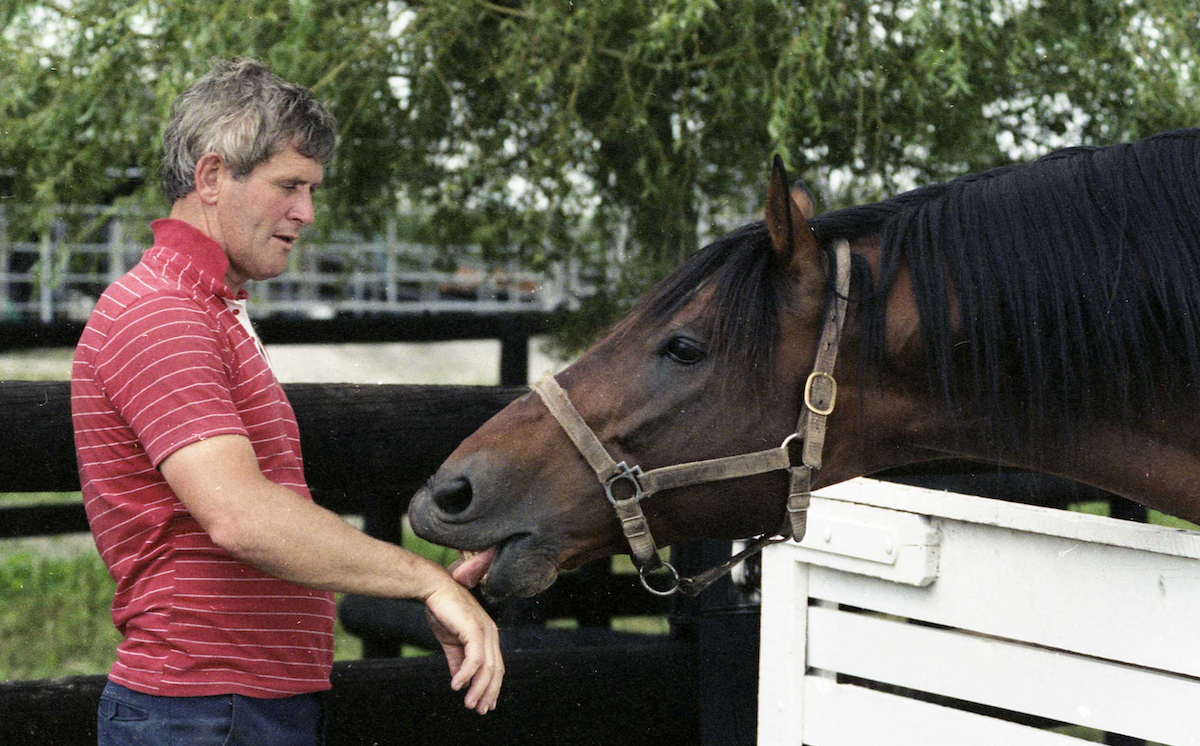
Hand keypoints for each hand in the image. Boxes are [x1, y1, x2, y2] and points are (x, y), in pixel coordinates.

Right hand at [424, 579, 503, 714]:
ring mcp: (485, 630)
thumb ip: (457, 660)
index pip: (496, 666)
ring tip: (469, 703)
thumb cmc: (442, 610)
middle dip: (489, 692)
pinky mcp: (474, 628)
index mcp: (488, 635)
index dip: (493, 687)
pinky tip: (457, 685)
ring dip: (478, 688)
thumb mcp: (451, 641)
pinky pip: (475, 658)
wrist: (432, 588)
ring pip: (488, 667)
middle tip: (480, 710)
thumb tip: (459, 681)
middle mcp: (491, 633)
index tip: (487, 704)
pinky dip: (466, 674)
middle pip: (496, 670)